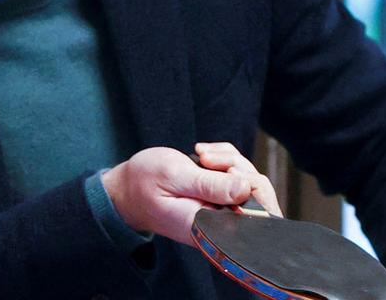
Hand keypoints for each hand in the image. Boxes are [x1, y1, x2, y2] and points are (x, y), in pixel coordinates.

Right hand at [101, 144, 280, 245]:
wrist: (127, 189)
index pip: (256, 216)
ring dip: (230, 160)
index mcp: (209, 227)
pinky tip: (204, 157)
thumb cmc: (144, 183)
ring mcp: (221, 213)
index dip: (250, 186)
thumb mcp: (175, 176)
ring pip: (249, 181)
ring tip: (201, 157)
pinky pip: (238, 176)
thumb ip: (209, 185)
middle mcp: (219, 225)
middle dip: (238, 167)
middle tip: (206, 159)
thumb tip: (244, 189)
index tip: (224, 170)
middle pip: (258, 195)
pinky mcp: (219, 201)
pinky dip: (226, 159)